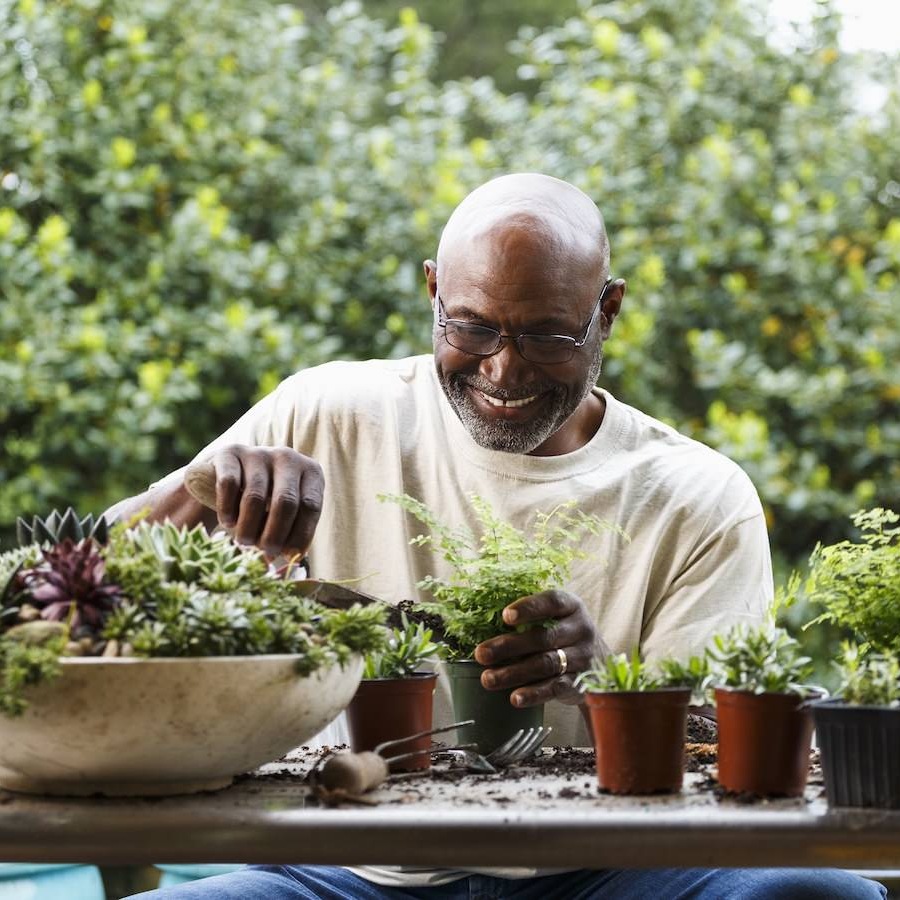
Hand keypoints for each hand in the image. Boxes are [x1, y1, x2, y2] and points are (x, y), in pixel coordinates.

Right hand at [205, 445, 323, 557]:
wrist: (230, 473)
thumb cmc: (266, 502)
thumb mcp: (285, 513)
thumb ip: (291, 533)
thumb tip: (291, 559)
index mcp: (310, 471)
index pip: (310, 506)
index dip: (301, 534)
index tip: (290, 555)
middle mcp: (288, 457)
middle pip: (285, 502)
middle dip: (275, 534)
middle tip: (265, 552)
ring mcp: (259, 452)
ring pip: (256, 497)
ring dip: (249, 527)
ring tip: (244, 541)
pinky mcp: (231, 453)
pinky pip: (229, 485)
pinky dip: (228, 509)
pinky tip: (228, 522)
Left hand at [473, 590, 609, 707]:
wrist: (601, 663)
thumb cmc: (563, 633)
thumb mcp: (556, 617)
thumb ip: (530, 618)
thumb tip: (482, 624)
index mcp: (572, 606)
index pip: (552, 601)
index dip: (529, 607)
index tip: (505, 616)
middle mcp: (581, 629)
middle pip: (543, 637)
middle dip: (509, 646)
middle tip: (481, 654)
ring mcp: (582, 657)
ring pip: (546, 664)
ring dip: (514, 672)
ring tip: (488, 679)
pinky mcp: (580, 682)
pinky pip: (555, 687)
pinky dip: (534, 693)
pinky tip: (514, 697)